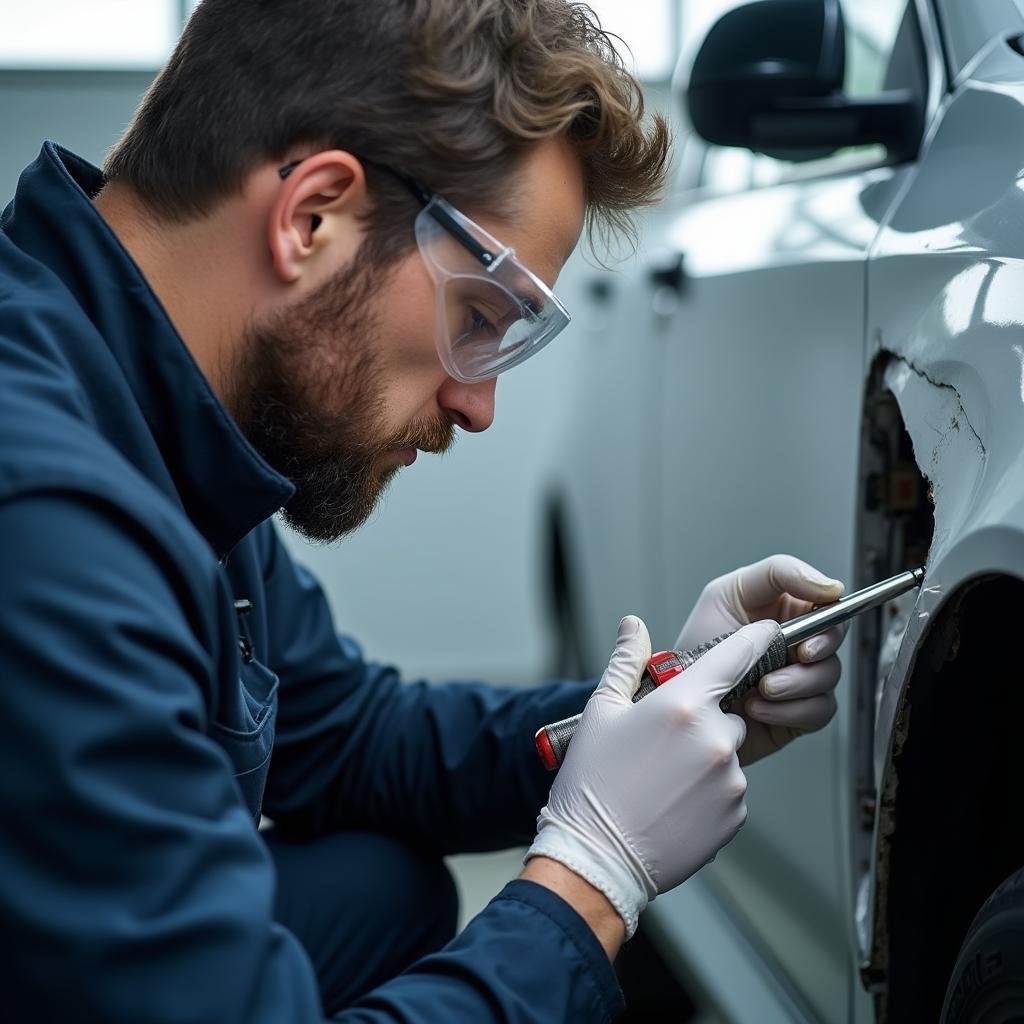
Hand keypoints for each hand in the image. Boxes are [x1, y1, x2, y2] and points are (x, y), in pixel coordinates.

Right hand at [525, 615, 779, 937]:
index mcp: (683, 705)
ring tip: (664, 778)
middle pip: (729, 712)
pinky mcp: (736, 813)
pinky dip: (710, 790)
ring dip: (706, 757)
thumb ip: (626, 662)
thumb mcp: (601, 712)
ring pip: (728, 752)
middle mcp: (715, 738)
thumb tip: (634, 625)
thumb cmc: (592, 783)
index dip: (754, 639)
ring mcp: (730, 778)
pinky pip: (730, 788)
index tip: (765, 632)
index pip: (736, 656)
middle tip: (664, 741)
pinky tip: (675, 800)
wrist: (597, 858)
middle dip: (704, 719)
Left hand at [676, 554, 845, 764]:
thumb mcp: (725, 593)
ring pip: (829, 675)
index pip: (826, 600)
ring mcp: (798, 677)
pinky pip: (819, 710)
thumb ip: (777, 574)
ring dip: (796, 683)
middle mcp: (795, 642)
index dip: (832, 605)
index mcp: (782, 610)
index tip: (825, 607)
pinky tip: (758, 707)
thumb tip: (828, 585)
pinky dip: (790, 711)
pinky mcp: (798, 712)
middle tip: (797, 654)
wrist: (679, 702)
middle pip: (836, 637)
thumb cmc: (696, 646)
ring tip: (761, 687)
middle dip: (819, 647)